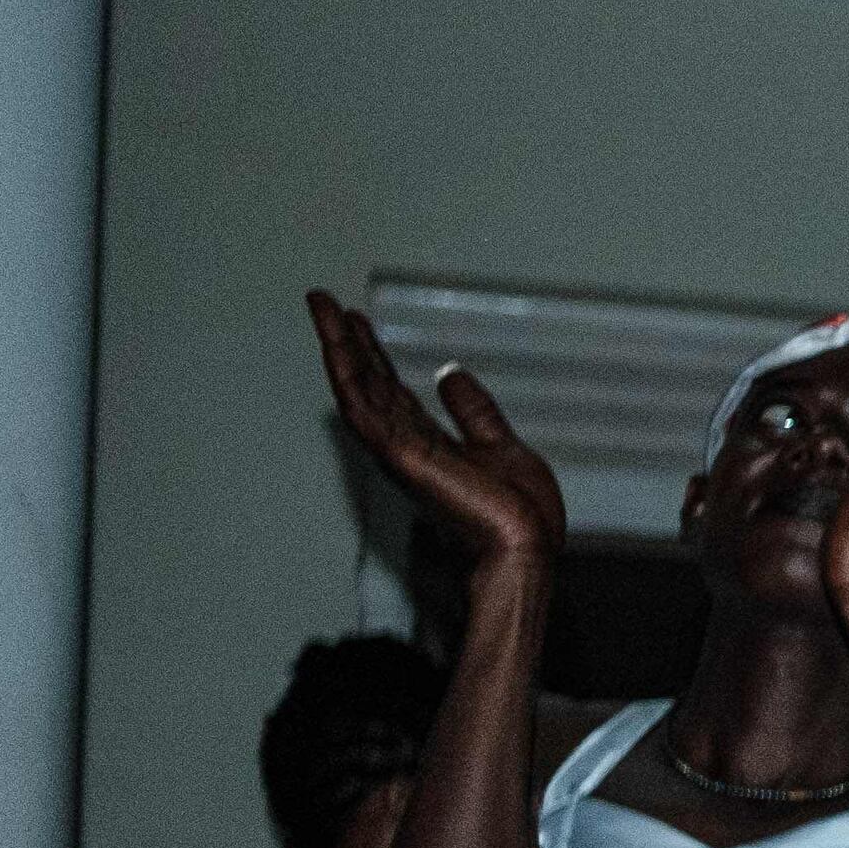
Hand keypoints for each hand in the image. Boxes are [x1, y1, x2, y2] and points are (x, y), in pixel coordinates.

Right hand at [309, 291, 565, 569]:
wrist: (526, 547)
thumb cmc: (517, 513)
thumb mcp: (499, 446)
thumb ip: (473, 411)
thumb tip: (449, 373)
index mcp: (426, 443)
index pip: (388, 389)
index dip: (371, 352)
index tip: (355, 317)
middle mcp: (403, 445)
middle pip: (365, 383)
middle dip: (343, 341)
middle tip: (323, 300)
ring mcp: (398, 451)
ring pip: (356, 389)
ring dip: (337, 347)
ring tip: (322, 307)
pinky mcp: (401, 457)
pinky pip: (365, 410)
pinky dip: (349, 376)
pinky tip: (336, 347)